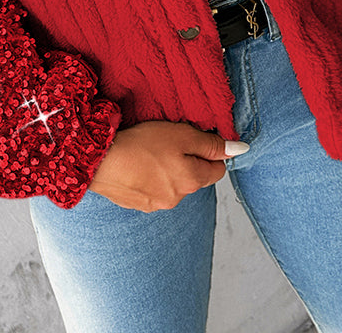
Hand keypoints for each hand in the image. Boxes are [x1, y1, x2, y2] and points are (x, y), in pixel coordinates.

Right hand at [88, 120, 244, 211]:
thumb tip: (241, 150)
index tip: (196, 138)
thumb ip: (212, 144)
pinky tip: (136, 164)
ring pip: (172, 184)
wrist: (100, 162)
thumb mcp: (182, 135)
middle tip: (169, 141)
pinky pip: (151, 189)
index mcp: (192, 181)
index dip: (210, 152)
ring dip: (167, 170)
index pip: (217, 170)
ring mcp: (155, 204)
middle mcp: (177, 198)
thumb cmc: (142, 144)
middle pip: (194, 178)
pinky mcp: (136, 204)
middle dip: (188, 161)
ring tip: (149, 152)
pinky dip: (148, 178)